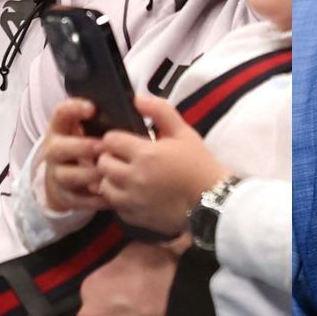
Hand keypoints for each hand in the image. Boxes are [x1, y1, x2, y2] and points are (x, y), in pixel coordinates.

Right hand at [39, 100, 106, 213]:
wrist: (62, 180)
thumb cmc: (82, 149)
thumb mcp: (84, 130)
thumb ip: (99, 119)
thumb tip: (133, 105)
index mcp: (59, 129)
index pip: (60, 113)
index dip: (74, 109)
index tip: (92, 108)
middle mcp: (54, 151)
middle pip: (60, 148)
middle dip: (83, 147)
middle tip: (103, 146)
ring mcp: (58, 175)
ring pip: (69, 175)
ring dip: (90, 174)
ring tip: (109, 172)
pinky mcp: (66, 196)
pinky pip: (81, 199)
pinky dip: (97, 198)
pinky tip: (113, 193)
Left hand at [97, 97, 226, 236]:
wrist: (213, 202)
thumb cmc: (200, 165)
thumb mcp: (184, 132)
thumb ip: (160, 111)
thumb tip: (137, 98)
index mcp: (145, 154)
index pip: (110, 140)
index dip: (115, 138)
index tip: (124, 141)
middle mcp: (133, 178)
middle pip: (103, 163)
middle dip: (110, 157)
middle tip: (123, 158)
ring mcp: (133, 200)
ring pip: (104, 186)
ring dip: (111, 179)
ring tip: (125, 176)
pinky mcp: (135, 217)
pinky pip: (115, 206)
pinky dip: (120, 199)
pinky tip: (133, 193)